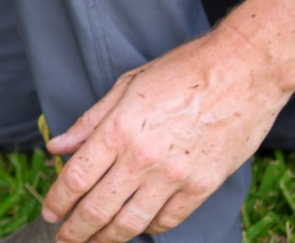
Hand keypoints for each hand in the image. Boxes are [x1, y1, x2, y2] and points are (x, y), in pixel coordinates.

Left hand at [40, 0, 294, 242]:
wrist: (244, 69)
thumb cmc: (183, 71)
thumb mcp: (126, 86)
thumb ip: (89, 122)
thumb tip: (56, 147)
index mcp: (118, 131)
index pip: (75, 179)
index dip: (57, 201)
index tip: (49, 212)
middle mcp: (142, 158)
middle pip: (97, 208)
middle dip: (75, 231)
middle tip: (64, 238)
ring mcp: (174, 175)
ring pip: (131, 222)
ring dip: (108, 238)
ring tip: (95, 242)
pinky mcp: (204, 185)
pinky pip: (169, 219)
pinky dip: (150, 228)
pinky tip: (138, 227)